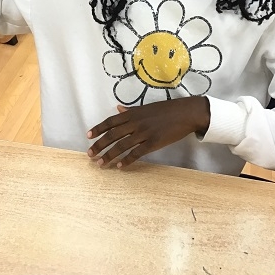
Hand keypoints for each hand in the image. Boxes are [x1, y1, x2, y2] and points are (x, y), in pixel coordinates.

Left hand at [87, 97, 209, 168]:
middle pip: (112, 135)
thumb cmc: (166, 109)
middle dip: (99, 145)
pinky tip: (120, 167)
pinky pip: (137, 153)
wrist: (185, 113)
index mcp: (133, 113)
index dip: (98, 129)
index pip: (111, 122)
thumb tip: (118, 109)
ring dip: (110, 155)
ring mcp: (144, 133)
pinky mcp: (154, 142)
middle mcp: (136, 122)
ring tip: (101, 163)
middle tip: (90, 154)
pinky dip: (127, 160)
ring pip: (122, 146)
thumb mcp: (146, 107)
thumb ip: (131, 110)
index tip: (88, 136)